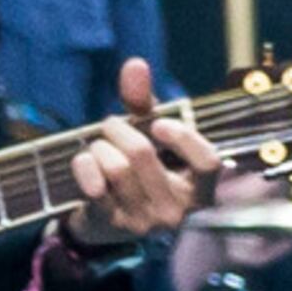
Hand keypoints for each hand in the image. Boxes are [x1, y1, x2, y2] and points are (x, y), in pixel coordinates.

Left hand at [59, 58, 223, 253]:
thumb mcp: (148, 136)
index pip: (207, 162)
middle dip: (118, 129)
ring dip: (99, 146)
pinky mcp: (113, 226)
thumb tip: (135, 64)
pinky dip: (84, 164)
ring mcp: (146, 222)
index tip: (159, 124)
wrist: (105, 220)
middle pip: (143, 153)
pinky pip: (94, 184)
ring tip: (98, 147)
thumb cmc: (138, 170)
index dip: (184, 138)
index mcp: (199, 188)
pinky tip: (85, 163)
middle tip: (110, 126)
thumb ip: (144, 101)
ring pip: (116, 166)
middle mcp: (177, 210)